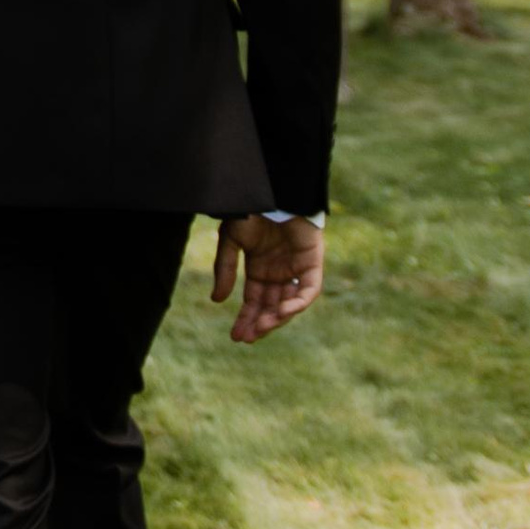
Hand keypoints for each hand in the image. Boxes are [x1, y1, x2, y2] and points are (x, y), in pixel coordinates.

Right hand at [213, 213, 324, 344]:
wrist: (273, 190)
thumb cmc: (251, 210)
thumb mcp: (230, 242)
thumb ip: (225, 270)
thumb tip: (217, 300)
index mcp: (259, 269)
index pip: (254, 302)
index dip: (246, 319)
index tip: (236, 336)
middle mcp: (279, 272)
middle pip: (271, 307)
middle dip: (260, 323)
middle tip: (247, 337)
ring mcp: (296, 269)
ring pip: (290, 303)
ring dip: (277, 317)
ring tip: (261, 327)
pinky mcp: (312, 263)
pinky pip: (309, 290)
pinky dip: (297, 303)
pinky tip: (281, 312)